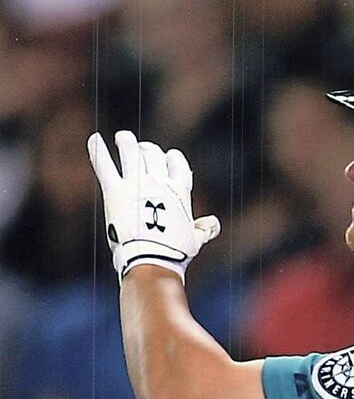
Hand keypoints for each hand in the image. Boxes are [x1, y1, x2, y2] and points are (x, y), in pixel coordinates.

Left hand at [87, 130, 219, 282]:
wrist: (152, 260)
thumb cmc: (175, 253)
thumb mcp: (195, 241)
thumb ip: (205, 229)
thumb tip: (213, 222)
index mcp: (178, 192)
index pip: (177, 164)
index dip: (172, 158)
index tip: (168, 157)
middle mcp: (157, 183)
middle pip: (153, 154)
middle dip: (148, 150)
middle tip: (142, 150)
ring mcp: (135, 185)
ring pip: (130, 152)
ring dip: (126, 142)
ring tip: (123, 138)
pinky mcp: (114, 191)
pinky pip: (104, 165)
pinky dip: (98, 150)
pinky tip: (94, 139)